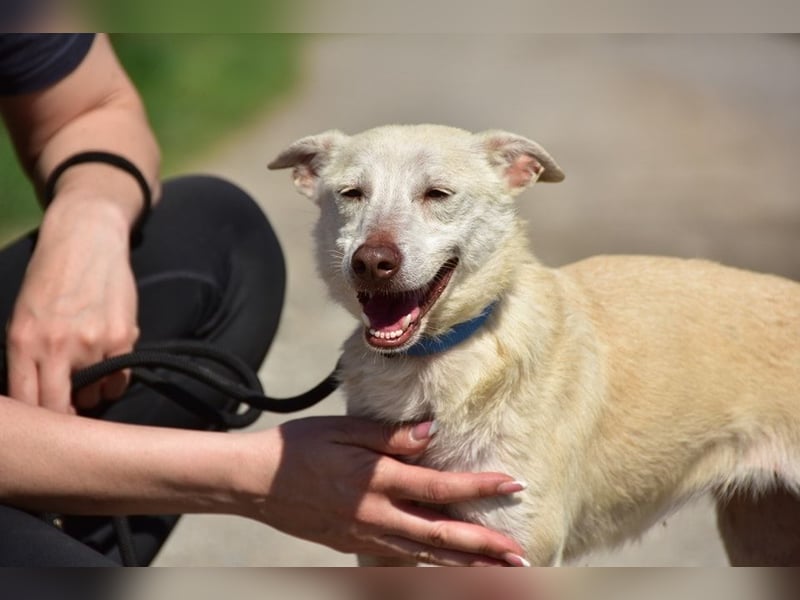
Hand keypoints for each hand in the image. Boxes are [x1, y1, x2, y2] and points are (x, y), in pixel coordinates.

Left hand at [6, 193, 138, 412]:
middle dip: (63, 417)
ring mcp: (93, 343)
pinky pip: (120, 379)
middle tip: (67, 412)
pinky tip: (107, 366)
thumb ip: (26, 356)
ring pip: (94, 395)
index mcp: (23, 342)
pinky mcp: (123, 337)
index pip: (26, 403)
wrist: (86, 239)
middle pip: (58, 408)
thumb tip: (37, 395)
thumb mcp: (22, 316)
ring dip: (91, 394)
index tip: (43, 426)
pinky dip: (114, 381)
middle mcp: (57, 347)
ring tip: (88, 375)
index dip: (37, 423)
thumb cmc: (50, 278)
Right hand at [239, 416, 528, 566]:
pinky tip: (448, 568)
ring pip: (424, 556)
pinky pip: (400, 559)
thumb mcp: (344, 429)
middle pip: (440, 536)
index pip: (439, 488)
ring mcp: (364, 535)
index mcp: (376, 480)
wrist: (254, 482)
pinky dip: (430, 567)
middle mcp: (375, 514)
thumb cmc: (300, 447)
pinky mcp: (353, 544)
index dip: (480, 488)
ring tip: (497, 570)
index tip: (514, 485)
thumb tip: (432, 434)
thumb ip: (390, 436)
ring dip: (464, 564)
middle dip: (484, 547)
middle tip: (521, 556)